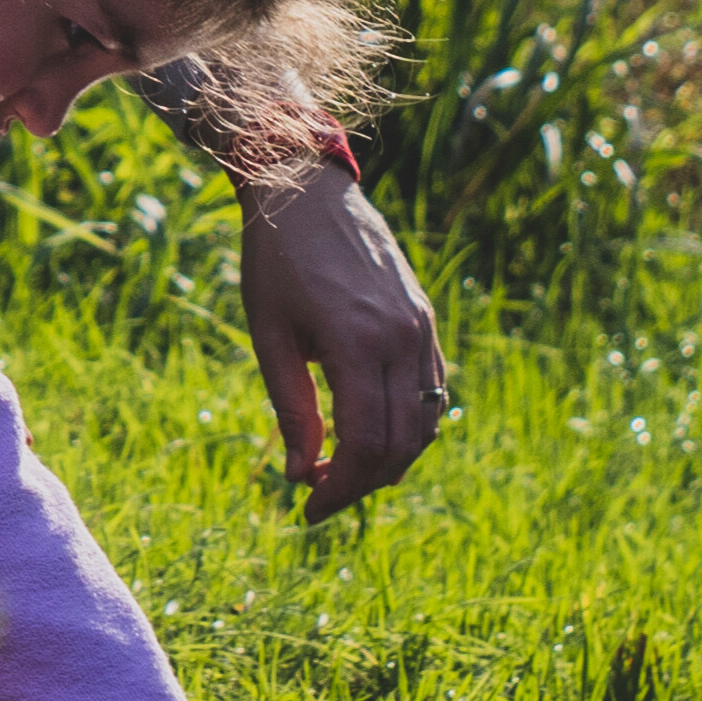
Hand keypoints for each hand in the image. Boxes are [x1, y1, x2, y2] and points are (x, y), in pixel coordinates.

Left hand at [238, 160, 447, 519]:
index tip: (308, 509)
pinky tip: (371, 432)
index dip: (343, 488)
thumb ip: (291, 408)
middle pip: (405, 443)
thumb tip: (301, 474)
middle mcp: (402, 338)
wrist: (303, 191)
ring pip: (427, 422)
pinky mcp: (424, 319)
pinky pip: (432, 391)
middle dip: (366, 482)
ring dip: (391, 458)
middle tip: (321, 495)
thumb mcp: (269, 335)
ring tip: (343, 469)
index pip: (370, 444)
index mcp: (359, 343)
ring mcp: (421, 328)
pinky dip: (409, 424)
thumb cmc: (274, 261)